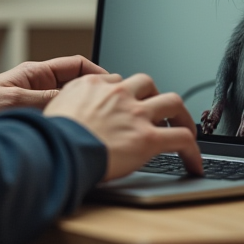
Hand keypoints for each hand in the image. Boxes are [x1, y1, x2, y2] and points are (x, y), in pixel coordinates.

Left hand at [0, 55, 106, 118]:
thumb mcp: (17, 101)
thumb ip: (48, 99)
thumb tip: (77, 100)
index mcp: (36, 73)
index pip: (76, 64)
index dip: (97, 72)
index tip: (113, 84)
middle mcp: (39, 86)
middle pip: (77, 84)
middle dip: (95, 92)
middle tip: (112, 104)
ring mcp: (37, 103)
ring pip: (70, 103)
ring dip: (83, 110)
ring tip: (99, 119)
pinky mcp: (34, 120)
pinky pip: (60, 118)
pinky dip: (71, 123)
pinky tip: (78, 132)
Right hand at [43, 73, 203, 180]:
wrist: (56, 150)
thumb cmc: (49, 138)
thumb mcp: (52, 112)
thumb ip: (67, 109)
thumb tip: (67, 120)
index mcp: (92, 86)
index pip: (116, 80)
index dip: (124, 93)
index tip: (127, 104)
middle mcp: (118, 94)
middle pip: (147, 82)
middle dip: (156, 95)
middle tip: (160, 110)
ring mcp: (136, 114)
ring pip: (173, 102)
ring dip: (182, 115)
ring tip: (186, 128)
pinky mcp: (148, 138)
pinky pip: (182, 138)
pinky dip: (192, 150)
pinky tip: (194, 162)